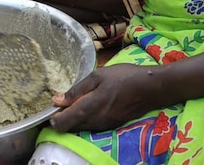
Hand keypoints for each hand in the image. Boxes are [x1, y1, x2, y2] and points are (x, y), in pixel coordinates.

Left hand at [50, 64, 167, 132]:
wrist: (151, 88)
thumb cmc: (123, 77)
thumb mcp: (97, 76)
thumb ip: (76, 90)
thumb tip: (57, 100)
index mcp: (89, 108)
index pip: (62, 124)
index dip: (53, 118)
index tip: (52, 107)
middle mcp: (95, 122)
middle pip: (70, 127)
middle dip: (63, 118)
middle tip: (62, 102)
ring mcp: (104, 126)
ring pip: (81, 127)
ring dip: (74, 118)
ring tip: (75, 101)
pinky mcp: (111, 125)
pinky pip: (92, 126)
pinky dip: (85, 119)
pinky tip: (89, 105)